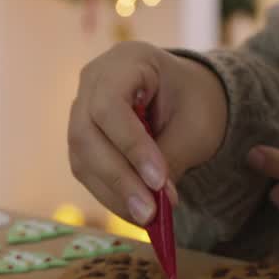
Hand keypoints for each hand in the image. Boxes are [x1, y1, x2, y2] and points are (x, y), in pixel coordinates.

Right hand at [69, 41, 227, 224]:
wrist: (188, 97)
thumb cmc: (196, 103)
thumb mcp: (196, 127)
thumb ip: (170, 159)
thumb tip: (150, 204)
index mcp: (125, 61)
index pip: (109, 105)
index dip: (130, 146)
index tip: (158, 180)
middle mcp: (93, 81)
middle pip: (86, 135)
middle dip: (119, 178)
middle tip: (150, 213)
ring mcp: (81, 110)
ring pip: (82, 158)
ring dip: (114, 193)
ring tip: (148, 218)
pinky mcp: (83, 139)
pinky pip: (87, 171)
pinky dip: (111, 195)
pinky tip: (137, 212)